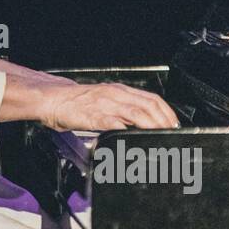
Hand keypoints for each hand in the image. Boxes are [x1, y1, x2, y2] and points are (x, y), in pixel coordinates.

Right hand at [39, 80, 179, 131]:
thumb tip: (141, 123)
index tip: (174, 123)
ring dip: (152, 125)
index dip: (166, 112)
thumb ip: (122, 110)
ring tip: (161, 135)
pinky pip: (114, 122)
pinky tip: (134, 137)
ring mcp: (105, 105)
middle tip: (172, 132)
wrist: (53, 99)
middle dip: (164, 120)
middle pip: (148, 105)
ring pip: (136, 113)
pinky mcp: (94, 116)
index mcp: (119, 91)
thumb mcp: (104, 101)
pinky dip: (127, 130)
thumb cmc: (77, 102)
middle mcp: (115, 95)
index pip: (151, 98)